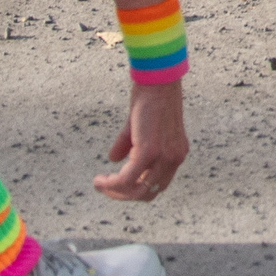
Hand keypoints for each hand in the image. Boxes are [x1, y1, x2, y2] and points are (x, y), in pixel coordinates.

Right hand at [94, 79, 186, 202]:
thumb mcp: (140, 126)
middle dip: (125, 195)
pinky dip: (112, 184)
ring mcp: (163, 157)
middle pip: (149, 192)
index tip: (118, 185)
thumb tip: (112, 159)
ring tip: (100, 184)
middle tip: (106, 188)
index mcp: (176, 154)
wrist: (157, 80)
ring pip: (137, 190)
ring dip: (115, 192)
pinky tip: (100, 180)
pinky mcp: (149, 151)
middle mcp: (174, 159)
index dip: (137, 189)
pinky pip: (127, 178)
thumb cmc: (150, 98)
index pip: (158, 184)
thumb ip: (128, 144)